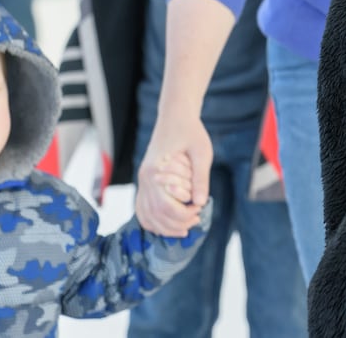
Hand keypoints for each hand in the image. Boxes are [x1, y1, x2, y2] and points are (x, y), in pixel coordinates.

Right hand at [134, 112, 210, 237]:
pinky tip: (169, 224)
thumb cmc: (190, 131)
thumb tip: (201, 202)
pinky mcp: (145, 181)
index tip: (199, 210)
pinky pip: (143, 208)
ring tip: (184, 228)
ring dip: (164, 226)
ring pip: (146, 214)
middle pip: (155, 214)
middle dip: (176, 223)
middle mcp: (145, 178)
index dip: (183, 214)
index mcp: (156, 170)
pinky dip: (153, 220)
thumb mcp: (202, 152)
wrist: (175, 117)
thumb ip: (200, 178)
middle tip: (195, 221)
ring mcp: (142, 180)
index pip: (166, 205)